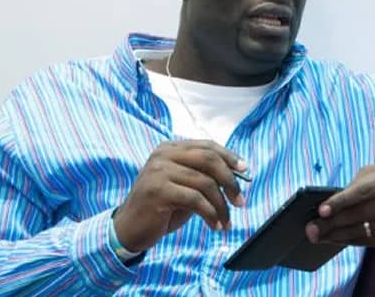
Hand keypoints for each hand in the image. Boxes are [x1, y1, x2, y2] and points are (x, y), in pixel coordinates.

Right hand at [112, 140, 247, 252]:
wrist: (129, 228)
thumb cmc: (161, 208)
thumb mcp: (185, 188)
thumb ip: (205, 177)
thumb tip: (237, 175)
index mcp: (170, 149)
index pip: (207, 146)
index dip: (229, 157)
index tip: (245, 171)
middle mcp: (163, 155)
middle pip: (209, 159)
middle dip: (230, 181)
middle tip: (240, 201)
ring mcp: (158, 171)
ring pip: (204, 182)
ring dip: (221, 205)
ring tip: (226, 221)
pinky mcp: (157, 190)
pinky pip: (194, 199)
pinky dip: (210, 213)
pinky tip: (214, 225)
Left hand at [305, 165, 374, 248]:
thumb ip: (359, 183)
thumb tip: (333, 201)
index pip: (363, 192)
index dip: (341, 202)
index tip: (322, 210)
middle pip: (361, 215)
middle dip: (333, 223)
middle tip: (311, 228)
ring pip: (365, 232)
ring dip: (338, 235)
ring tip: (319, 235)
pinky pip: (371, 242)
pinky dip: (352, 241)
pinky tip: (337, 239)